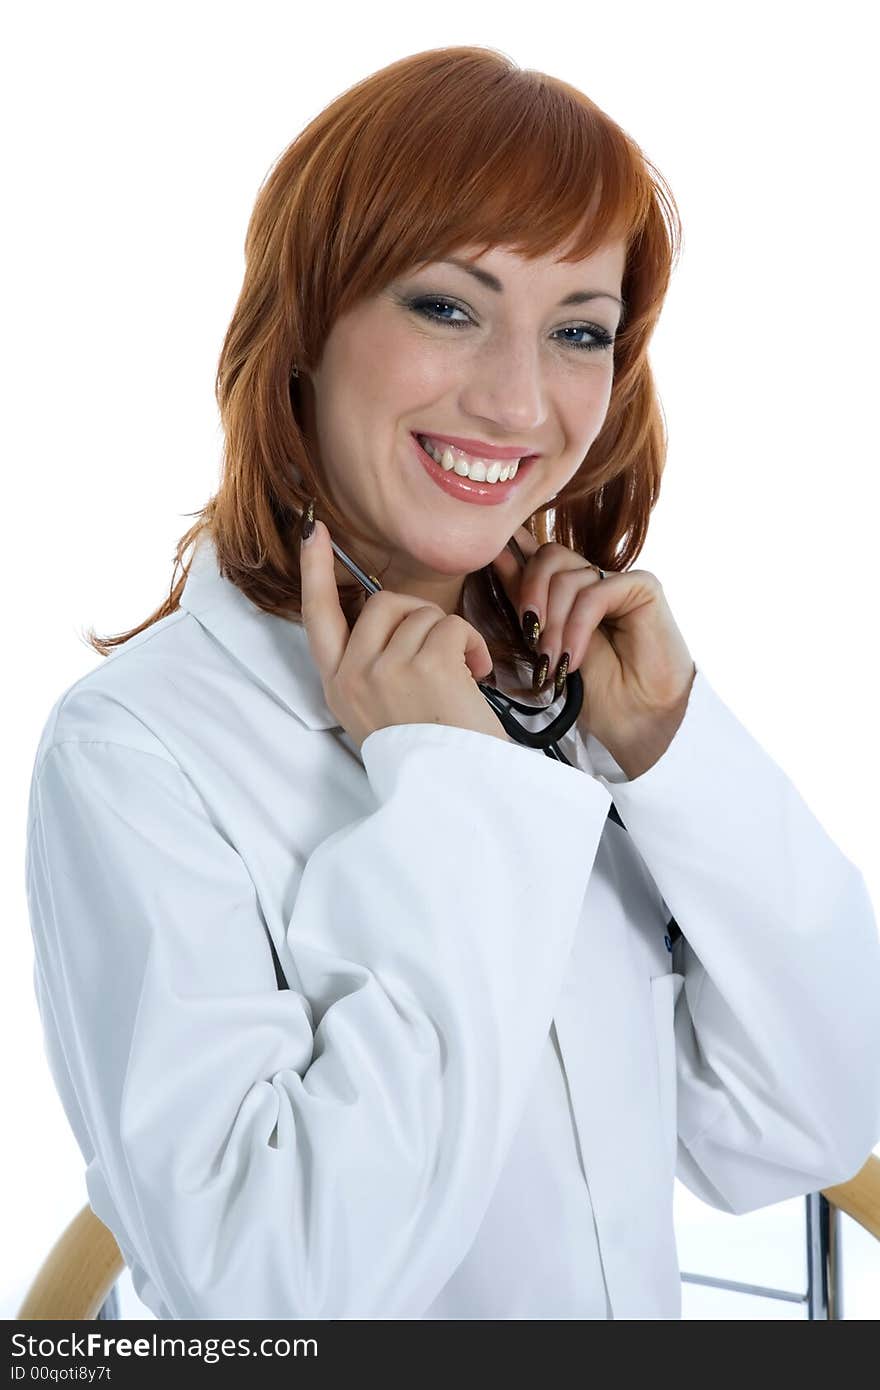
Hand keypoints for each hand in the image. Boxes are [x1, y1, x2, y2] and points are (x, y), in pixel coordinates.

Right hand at [300, 517, 510, 751]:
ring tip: (461, 677)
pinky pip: (452, 626)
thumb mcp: (381, 709)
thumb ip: (374, 664)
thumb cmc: (432, 751)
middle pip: (383, 603)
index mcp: (338, 687)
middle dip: (420, 615)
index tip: (314, 532)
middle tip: (442, 651)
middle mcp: (353, 676)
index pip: (318, 617)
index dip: (315, 571)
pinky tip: (476, 677)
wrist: (458, 789)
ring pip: (422, 614)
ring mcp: (385, 669)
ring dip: (452, 637)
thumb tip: (395, 618)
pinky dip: (473, 646)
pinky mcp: (423, 666)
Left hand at [490, 525, 696, 778]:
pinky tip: (574, 658)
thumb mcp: (545, 644)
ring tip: (553, 663)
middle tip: (529, 636)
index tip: (492, 571)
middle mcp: (593, 580)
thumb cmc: (594, 693)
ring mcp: (617, 582)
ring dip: (554, 624)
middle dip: (529, 593)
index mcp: (569, 590)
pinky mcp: (642, 587)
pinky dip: (576, 627)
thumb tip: (498, 556)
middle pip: (549, 555)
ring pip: (568, 576)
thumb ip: (526, 601)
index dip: (513, 563)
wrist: (635, 721)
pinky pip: (594, 594)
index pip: (536, 557)